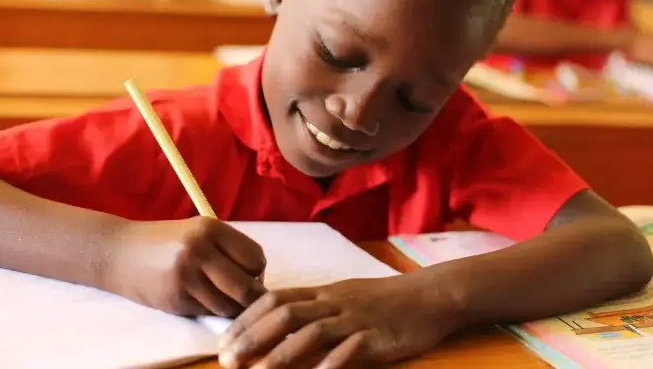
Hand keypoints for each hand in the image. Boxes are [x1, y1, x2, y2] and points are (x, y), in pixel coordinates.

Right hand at [104, 216, 266, 316]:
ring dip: (233, 308)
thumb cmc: (164, 241)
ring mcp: (186, 277)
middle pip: (246, 286)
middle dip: (252, 296)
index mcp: (210, 228)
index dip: (258, 271)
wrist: (118, 253)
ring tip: (225, 298)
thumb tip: (260, 279)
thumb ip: (228, 248)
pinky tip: (204, 301)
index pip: (255, 258)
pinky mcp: (175, 299)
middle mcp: (200, 250)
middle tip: (246, 296)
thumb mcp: (198, 231)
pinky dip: (213, 311)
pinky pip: (208, 313)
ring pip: (229, 305)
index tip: (250, 275)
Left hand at [218, 275, 448, 368]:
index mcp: (324, 291)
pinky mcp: (377, 336)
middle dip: (253, 336)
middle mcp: (334, 301)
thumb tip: (275, 317)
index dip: (246, 318)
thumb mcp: (344, 296)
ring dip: (280, 354)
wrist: (429, 296)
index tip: (223, 340)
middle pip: (286, 313)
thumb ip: (313, 306)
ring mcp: (356, 318)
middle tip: (227, 359)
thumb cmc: (384, 299)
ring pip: (311, 331)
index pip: (276, 297)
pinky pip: (349, 350)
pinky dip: (328, 365)